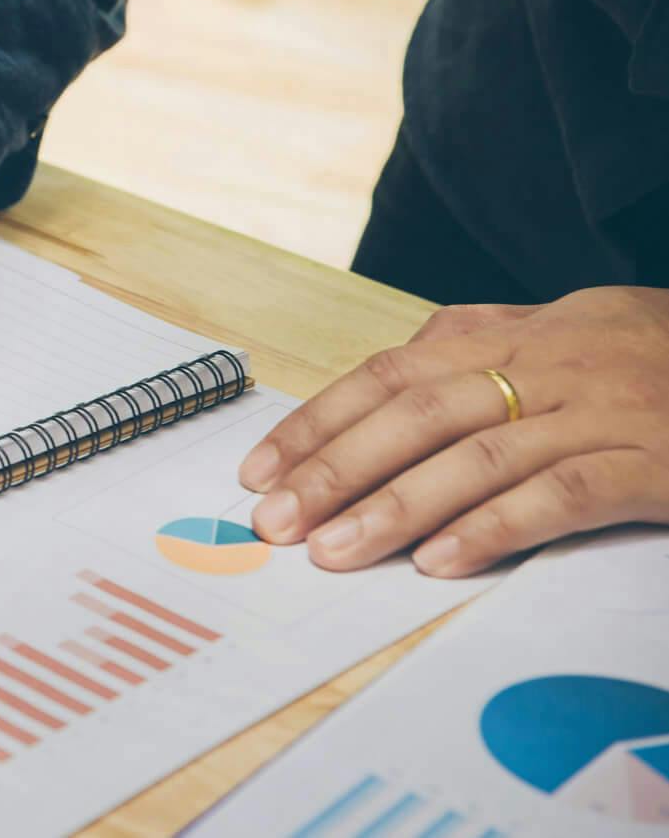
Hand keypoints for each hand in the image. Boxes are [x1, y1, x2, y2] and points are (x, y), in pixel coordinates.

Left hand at [238, 286, 668, 576]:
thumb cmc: (665, 354)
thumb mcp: (574, 329)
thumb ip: (489, 341)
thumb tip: (402, 362)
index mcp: (518, 330)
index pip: (391, 373)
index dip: (321, 421)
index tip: (263, 469)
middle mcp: (552, 363)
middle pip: (417, 413)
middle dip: (336, 469)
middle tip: (276, 521)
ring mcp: (605, 410)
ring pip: (476, 456)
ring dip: (395, 508)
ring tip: (335, 550)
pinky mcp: (656, 461)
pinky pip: (562, 494)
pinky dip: (494, 527)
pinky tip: (440, 562)